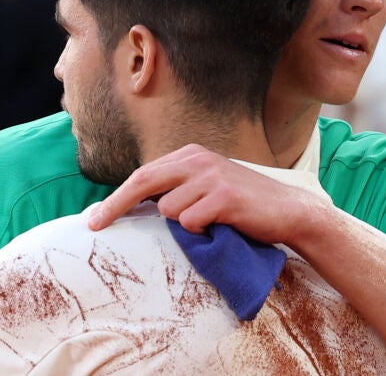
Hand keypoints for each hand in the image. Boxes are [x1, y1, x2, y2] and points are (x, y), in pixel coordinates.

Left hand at [88, 144, 330, 246]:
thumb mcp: (207, 186)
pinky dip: (200, 232)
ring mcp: (210, 177)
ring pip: (168, 210)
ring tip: (209, 224)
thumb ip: (178, 188)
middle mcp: (197, 160)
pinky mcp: (223, 197)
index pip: (143, 174)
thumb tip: (138, 207)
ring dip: (182, 224)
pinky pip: (189, 222)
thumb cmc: (244, 205)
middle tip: (95, 225)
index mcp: (191, 155)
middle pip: (143, 182)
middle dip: (116, 206)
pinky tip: (221, 227)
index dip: (117, 197)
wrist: (289, 211)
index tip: (96, 217)